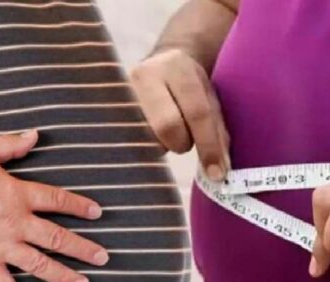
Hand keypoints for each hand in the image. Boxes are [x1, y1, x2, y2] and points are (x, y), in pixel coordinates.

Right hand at [0, 130, 107, 281]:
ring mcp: (0, 247)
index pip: (56, 200)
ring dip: (64, 276)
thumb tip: (35, 134)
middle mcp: (14, 223)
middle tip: (103, 258)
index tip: (97, 213)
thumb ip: (11, 144)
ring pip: (39, 264)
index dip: (79, 206)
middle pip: (56, 237)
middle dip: (82, 248)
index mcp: (16, 195)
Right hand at [131, 48, 229, 180]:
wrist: (158, 61)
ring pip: (147, 136)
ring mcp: (122, 91)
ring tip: (169, 130)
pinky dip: (148, 144)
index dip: (208, 145)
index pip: (196, 112)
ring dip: (164, 143)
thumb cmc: (189, 84)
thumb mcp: (208, 95)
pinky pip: (132, 139)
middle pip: (168, 126)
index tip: (217, 173)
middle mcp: (145, 74)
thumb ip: (217, 128)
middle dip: (182, 142)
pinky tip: (152, 134)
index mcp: (177, 66)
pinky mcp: (110, 108)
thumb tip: (219, 168)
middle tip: (185, 142)